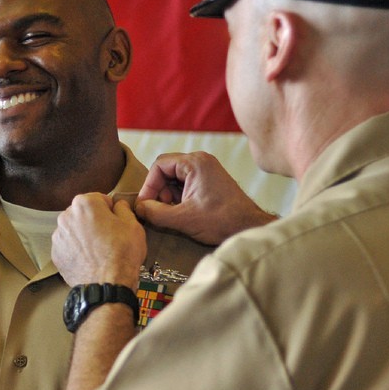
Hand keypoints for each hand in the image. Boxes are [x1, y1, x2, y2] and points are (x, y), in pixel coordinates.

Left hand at [51, 193, 145, 287]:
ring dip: (84, 236)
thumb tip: (118, 205)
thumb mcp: (133, 225)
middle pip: (84, 214)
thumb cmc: (121, 253)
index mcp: (84, 204)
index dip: (111, 210)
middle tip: (109, 238)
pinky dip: (77, 251)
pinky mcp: (56, 254)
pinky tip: (89, 260)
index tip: (117, 222)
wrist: (106, 285)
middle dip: (95, 222)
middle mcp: (66, 216)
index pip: (100, 199)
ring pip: (75, 231)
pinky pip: (68, 247)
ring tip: (99, 251)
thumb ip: (123, 208)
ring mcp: (58, 236)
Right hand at [136, 151, 276, 245]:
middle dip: (158, 191)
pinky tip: (181, 213)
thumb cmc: (222, 220)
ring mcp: (207, 170)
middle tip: (157, 210)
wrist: (250, 228)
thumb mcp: (183, 219)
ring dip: (167, 196)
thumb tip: (138, 208)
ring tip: (170, 213)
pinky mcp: (210, 181)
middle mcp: (201, 161)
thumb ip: (156, 213)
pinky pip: (185, 184)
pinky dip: (178, 197)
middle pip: (166, 170)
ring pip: (175, 179)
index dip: (149, 185)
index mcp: (195, 163)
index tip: (145, 204)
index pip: (159, 165)